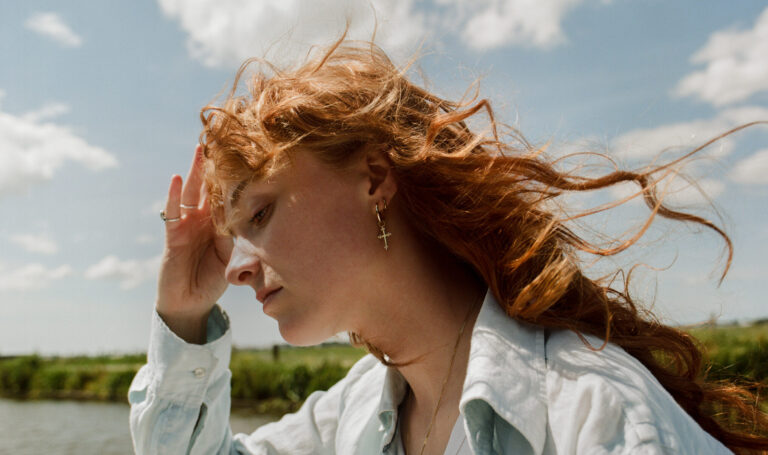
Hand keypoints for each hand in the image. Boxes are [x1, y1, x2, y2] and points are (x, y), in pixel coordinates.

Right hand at [156, 145, 231, 342]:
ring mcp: (187, 225)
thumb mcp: (233, 257)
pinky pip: (173, 212)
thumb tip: (257, 220)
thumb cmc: (214, 280)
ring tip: (200, 150)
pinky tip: (178, 179)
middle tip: (222, 140)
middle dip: (215, 166)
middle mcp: (204, 220)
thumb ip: (241, 238)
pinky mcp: (172, 235)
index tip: (250, 156)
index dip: (236, 178)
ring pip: (192, 194)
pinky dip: (175, 196)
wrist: (191, 304)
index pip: (229, 196)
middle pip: (210, 188)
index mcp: (221, 223)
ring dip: (195, 172)